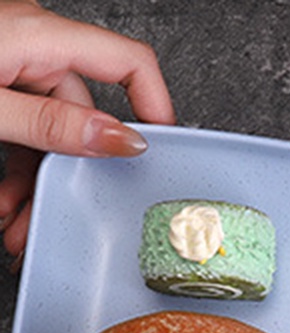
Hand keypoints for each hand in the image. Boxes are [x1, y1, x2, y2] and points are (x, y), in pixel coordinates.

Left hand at [0, 0, 174, 262]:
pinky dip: (9, 170)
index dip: (156, 105)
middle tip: (54, 218)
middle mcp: (25, 44)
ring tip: (13, 224)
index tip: (158, 152)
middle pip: (81, 113)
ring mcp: (3, 63)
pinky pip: (14, 130)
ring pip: (45, 132)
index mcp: (35, 35)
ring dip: (33, 184)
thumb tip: (120, 138)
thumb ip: (53, 122)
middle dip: (68, 173)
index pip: (128, 62)